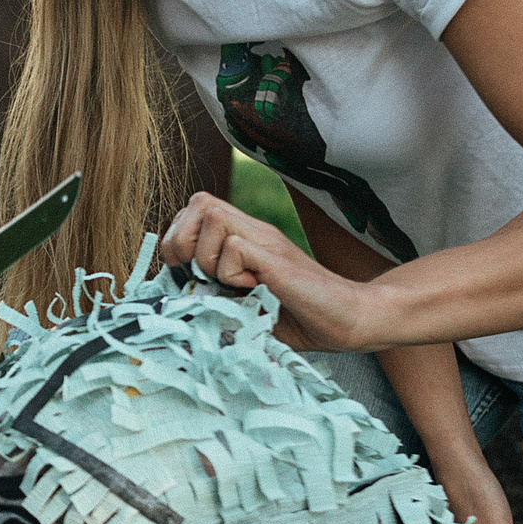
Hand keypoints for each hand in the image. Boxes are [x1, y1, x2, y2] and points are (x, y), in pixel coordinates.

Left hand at [160, 193, 380, 350]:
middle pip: (198, 203)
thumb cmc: (296, 318)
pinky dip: (232, 273)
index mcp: (243, 239)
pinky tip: (254, 291)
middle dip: (183, 243)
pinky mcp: (278, 258)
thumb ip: (213, 297)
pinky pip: (236, 246)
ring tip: (232, 285)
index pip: (191, 211)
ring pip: (213, 217)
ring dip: (208, 258)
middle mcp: (254, 231)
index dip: (176, 240)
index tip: (186, 276)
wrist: (349, 320)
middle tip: (202, 277)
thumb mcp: (242, 306)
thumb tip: (173, 305)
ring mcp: (267, 241)